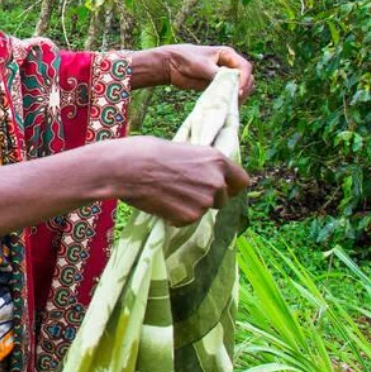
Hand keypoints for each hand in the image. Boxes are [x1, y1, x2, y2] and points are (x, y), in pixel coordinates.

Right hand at [113, 136, 250, 225]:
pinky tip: (161, 203)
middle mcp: (217, 181)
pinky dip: (176, 216)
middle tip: (183, 191)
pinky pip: (187, 220)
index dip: (231, 187)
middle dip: (207, 198)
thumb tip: (204, 176)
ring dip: (190, 207)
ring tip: (167, 194)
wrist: (128, 168)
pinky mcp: (190, 217)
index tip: (222, 189)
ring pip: (204, 210)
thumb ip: (201, 165)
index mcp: (217, 160)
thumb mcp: (184, 151)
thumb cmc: (148, 152)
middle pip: (223, 199)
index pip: (242, 181)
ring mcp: (205, 201)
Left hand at [164, 44, 253, 98]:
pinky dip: (229, 100)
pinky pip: (228, 94)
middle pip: (246, 78)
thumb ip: (217, 73)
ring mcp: (224, 76)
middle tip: (235, 100)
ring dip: (238, 96)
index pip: (245, 67)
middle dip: (243, 89)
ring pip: (239, 87)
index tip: (238, 91)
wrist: (170, 65)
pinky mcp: (217, 86)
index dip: (244, 79)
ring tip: (231, 105)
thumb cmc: (186, 59)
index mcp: (228, 55)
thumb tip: (230, 83)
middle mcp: (229, 65)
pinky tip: (226, 107)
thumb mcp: (202, 66)